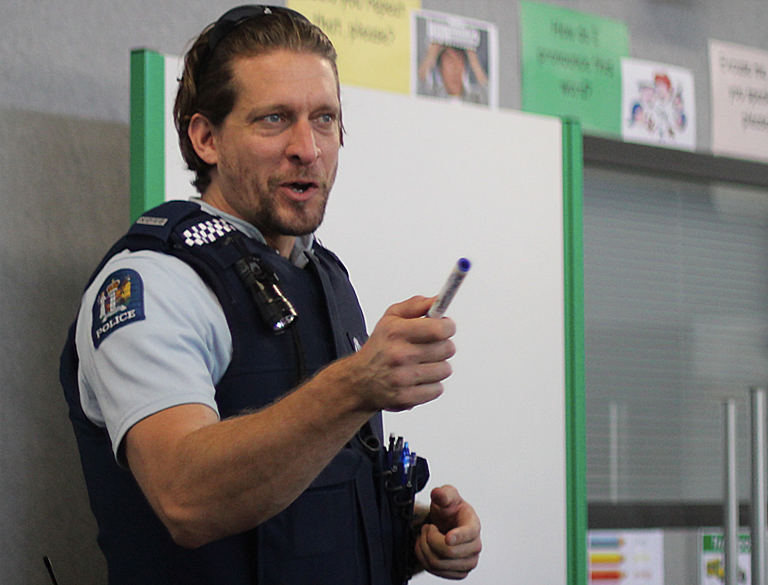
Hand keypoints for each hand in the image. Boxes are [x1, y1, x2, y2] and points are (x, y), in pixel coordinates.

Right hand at [346, 296, 455, 411]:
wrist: (359, 380)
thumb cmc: (379, 348)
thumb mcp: (391, 318)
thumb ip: (415, 305)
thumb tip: (437, 300)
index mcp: (397, 333)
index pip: (439, 329)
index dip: (447, 326)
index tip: (445, 327)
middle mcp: (400, 355)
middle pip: (447, 349)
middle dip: (442, 345)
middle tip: (430, 346)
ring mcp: (403, 378)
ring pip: (445, 370)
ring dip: (438, 366)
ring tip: (422, 363)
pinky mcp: (407, 397)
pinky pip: (437, 389)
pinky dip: (431, 385)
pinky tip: (419, 379)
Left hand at [414, 485, 481, 578]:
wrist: (449, 522)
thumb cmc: (451, 510)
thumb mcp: (447, 496)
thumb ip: (443, 494)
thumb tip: (438, 494)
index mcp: (474, 525)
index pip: (469, 534)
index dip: (458, 537)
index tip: (448, 537)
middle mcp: (475, 546)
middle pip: (448, 551)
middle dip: (430, 538)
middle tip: (428, 528)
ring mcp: (468, 561)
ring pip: (438, 563)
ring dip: (424, 548)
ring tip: (426, 536)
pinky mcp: (459, 572)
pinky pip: (435, 571)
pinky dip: (424, 559)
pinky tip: (426, 548)